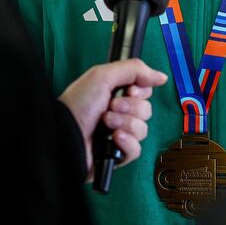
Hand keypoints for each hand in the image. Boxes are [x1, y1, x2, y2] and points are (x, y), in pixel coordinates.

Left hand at [58, 59, 168, 181]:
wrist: (65, 135)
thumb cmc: (77, 105)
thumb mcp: (103, 75)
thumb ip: (134, 69)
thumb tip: (160, 77)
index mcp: (117, 95)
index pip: (145, 92)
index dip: (140, 92)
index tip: (129, 90)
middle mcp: (120, 114)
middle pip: (147, 110)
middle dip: (130, 108)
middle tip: (110, 107)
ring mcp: (120, 134)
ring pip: (143, 129)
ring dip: (125, 123)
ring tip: (106, 123)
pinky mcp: (119, 154)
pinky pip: (137, 149)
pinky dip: (126, 142)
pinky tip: (113, 139)